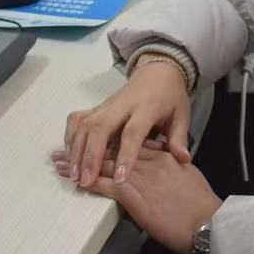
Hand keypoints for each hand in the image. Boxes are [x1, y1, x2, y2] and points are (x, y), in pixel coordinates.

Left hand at [51, 144, 222, 253]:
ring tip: (59, 161)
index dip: (112, 142)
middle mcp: (148, 161)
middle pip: (112, 149)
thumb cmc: (201, 204)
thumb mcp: (189, 178)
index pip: (133, 143)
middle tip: (67, 147)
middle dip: (89, 147)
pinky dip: (86, 181)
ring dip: (79, 163)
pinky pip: (103, 184)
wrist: (205, 221)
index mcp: (164, 156)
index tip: (99, 140)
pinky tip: (72, 180)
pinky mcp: (131, 195)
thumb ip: (174, 168)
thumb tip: (170, 166)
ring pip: (102, 164)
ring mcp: (138, 177)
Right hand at [63, 60, 191, 190]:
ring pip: (85, 125)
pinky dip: (70, 137)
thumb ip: (178, 137)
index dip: (126, 155)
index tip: (120, 178)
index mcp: (146, 108)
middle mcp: (122, 105)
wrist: (157, 72)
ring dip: (76, 150)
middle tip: (85, 181)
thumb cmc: (170, 98)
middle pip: (101, 128)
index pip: (133, 132)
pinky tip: (69, 156)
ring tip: (75, 175)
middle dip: (91, 155)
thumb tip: (184, 160)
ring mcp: (106, 105)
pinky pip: (77, 120)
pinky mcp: (96, 106)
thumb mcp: (181, 114)